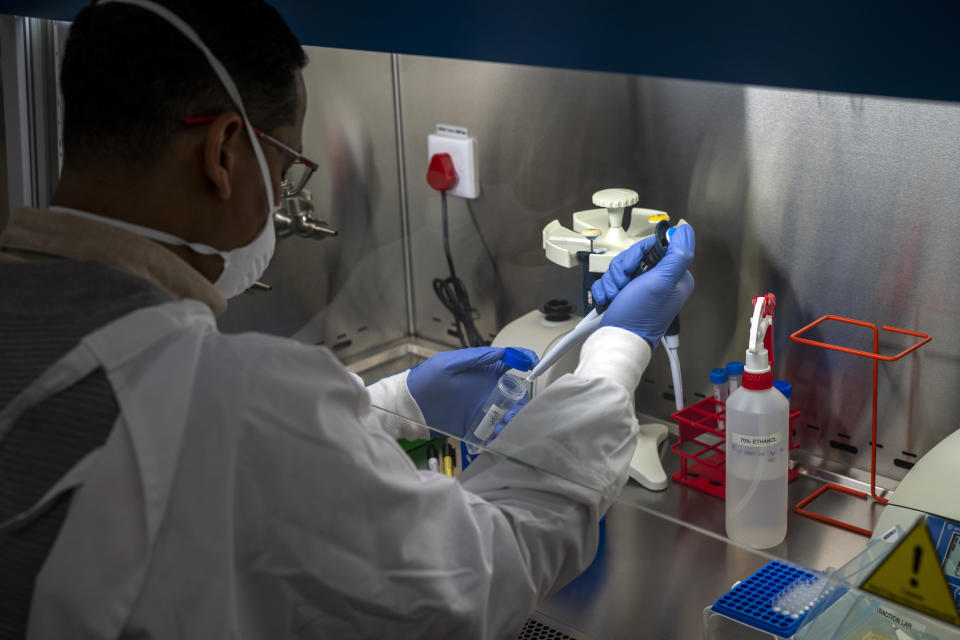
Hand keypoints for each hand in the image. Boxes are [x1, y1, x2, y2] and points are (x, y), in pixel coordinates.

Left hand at [407, 347, 538, 436]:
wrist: (409, 406)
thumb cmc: (426, 380)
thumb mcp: (449, 364)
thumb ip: (475, 358)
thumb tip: (503, 353)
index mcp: (483, 370)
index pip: (511, 363)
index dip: (525, 361)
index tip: (534, 365)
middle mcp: (487, 388)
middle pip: (515, 392)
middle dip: (521, 400)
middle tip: (514, 408)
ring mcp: (483, 408)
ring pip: (508, 413)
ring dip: (512, 419)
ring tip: (504, 425)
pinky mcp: (476, 426)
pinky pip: (494, 431)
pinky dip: (500, 434)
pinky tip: (496, 436)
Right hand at [593, 224, 694, 345]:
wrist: (617, 340)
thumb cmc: (639, 316)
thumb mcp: (662, 281)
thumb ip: (677, 254)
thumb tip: (684, 231)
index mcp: (674, 276)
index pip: (654, 246)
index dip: (637, 253)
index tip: (633, 268)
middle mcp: (659, 281)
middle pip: (634, 256)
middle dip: (622, 270)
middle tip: (624, 285)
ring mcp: (641, 288)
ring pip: (620, 267)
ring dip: (612, 281)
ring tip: (616, 295)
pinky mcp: (625, 294)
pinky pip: (610, 280)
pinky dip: (605, 289)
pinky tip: (610, 300)